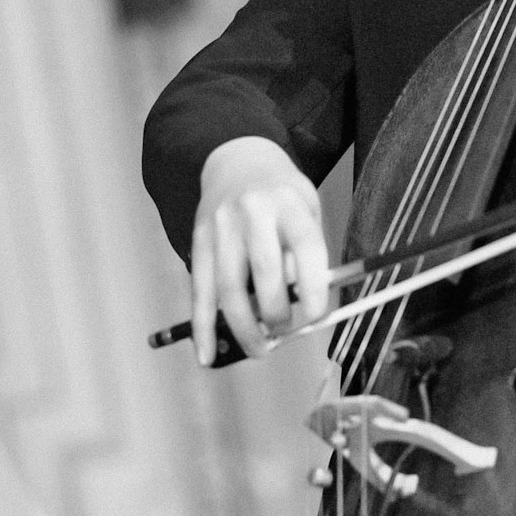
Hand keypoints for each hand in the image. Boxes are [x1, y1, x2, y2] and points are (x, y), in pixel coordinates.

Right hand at [190, 137, 330, 364]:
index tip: (317, 316)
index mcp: (289, 202)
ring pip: (228, 288)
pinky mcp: (198, 241)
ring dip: (243, 328)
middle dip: (277, 313)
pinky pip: (200, 291)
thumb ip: (306, 251)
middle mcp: (252, 212)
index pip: (305, 249)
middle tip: (285, 331)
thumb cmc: (281, 194)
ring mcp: (221, 227)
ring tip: (259, 349)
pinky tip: (207, 354)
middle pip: (264, 272)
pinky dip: (203, 327)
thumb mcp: (306, 208)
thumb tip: (304, 304)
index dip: (314, 289)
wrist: (237, 161)